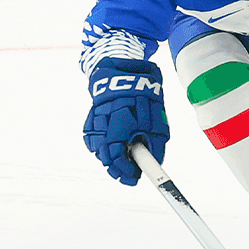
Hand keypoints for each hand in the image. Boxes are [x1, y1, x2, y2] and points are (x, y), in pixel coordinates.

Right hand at [83, 58, 168, 185]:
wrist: (124, 72)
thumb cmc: (143, 96)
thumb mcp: (157, 121)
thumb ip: (154, 144)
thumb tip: (153, 163)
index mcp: (121, 125)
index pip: (119, 158)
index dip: (127, 171)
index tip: (135, 177)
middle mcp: (105, 124)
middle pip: (105, 157)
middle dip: (117, 169)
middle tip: (129, 174)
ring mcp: (96, 121)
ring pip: (97, 149)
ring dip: (109, 158)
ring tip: (122, 161)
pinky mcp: (90, 117)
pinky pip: (92, 138)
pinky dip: (100, 145)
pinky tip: (110, 146)